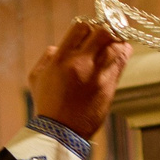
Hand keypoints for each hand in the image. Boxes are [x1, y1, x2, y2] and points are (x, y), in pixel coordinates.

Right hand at [28, 20, 129, 139]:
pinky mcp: (108, 86)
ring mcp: (95, 75)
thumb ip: (47, 57)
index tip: (90, 33)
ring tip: (116, 42)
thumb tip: (58, 46)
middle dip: (106, 29)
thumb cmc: (47, 105)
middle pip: (102, 31)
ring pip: (116, 45)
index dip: (88, 26)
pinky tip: (122, 52)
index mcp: (60, 58)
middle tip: (107, 34)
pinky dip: (123, 53)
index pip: (81, 27)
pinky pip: (121, 61)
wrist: (60, 133)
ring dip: (118, 41)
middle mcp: (79, 63)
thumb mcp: (36, 78)